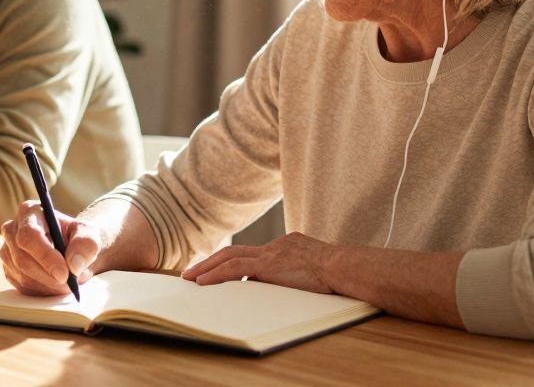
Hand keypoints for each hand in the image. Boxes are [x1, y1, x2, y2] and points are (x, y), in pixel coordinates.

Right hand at [0, 200, 103, 295]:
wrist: (71, 249)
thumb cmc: (77, 237)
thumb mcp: (88, 234)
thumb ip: (85, 244)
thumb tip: (74, 264)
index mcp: (30, 211)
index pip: (29, 235)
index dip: (45, 256)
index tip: (64, 274)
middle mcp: (12, 229)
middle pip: (23, 259)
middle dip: (49, 276)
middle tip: (70, 284)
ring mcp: (7, 250)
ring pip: (23, 276)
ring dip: (49, 285)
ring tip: (69, 282)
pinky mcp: (9, 269)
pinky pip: (23, 287)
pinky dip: (43, 291)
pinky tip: (57, 284)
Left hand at [182, 232, 337, 292]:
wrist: (343, 268)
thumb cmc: (337, 275)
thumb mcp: (315, 272)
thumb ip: (298, 275)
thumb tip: (286, 287)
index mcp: (288, 246)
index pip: (254, 254)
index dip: (235, 262)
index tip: (221, 269)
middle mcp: (276, 246)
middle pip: (236, 251)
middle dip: (212, 261)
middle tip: (193, 271)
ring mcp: (271, 253)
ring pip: (230, 257)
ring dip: (207, 268)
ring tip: (191, 277)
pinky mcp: (268, 264)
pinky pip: (235, 268)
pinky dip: (216, 274)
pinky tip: (202, 282)